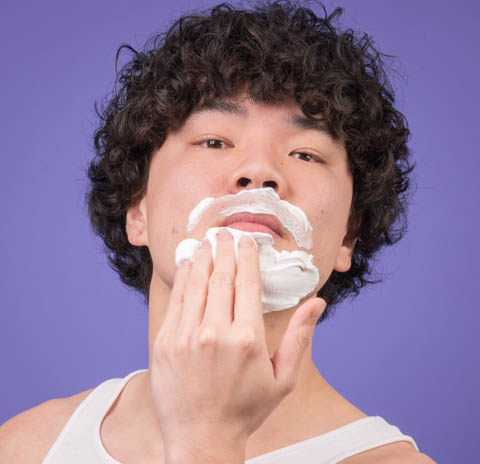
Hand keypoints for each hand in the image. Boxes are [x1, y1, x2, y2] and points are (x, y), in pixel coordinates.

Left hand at [150, 229, 325, 462]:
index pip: (247, 283)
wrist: (201, 439)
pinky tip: (187, 265)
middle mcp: (216, 333)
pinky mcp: (165, 343)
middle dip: (225, 250)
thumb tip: (317, 303)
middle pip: (222, 277)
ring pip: (196, 284)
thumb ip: (300, 336)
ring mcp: (187, 337)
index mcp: (248, 338)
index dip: (247, 257)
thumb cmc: (246, 409)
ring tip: (206, 242)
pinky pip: (176, 301)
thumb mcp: (283, 378)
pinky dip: (183, 278)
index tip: (246, 241)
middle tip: (225, 233)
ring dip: (203, 258)